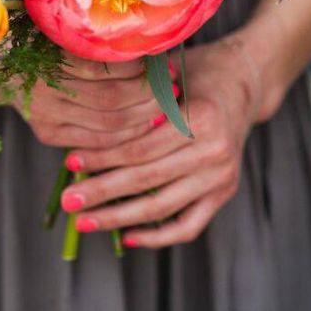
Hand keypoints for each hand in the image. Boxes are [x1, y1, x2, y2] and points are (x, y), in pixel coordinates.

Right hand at [0, 55, 172, 149]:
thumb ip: (97, 41)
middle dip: (150, 97)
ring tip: (166, 107)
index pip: (108, 71)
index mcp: (52, 58)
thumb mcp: (65, 31)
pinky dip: (124, 136)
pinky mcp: (47, 132)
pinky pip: (96, 141)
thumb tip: (145, 43)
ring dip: (143, 118)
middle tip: (174, 89)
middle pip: (112, 101)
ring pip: (108, 125)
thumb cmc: (40, 40)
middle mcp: (47, 89)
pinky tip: (144, 127)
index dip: (141, 72)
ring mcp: (46, 115)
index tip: (166, 66)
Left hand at [60, 37, 261, 247]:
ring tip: (85, 221)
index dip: (102, 157)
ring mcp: (222, 176)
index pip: (140, 146)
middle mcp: (215, 150)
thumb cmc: (195, 74)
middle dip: (101, 192)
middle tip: (69, 200)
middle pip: (146, 179)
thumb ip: (136, 100)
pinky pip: (188, 225)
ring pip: (161, 207)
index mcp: (200, 116)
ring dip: (118, 218)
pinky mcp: (225, 192)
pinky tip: (128, 237)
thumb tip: (83, 131)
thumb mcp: (168, 76)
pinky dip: (157, 236)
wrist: (242, 81)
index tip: (70, 161)